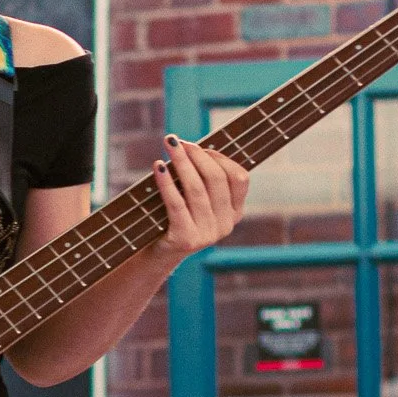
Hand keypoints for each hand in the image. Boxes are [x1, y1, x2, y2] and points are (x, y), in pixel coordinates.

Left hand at [150, 135, 248, 262]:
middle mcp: (226, 225)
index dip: (220, 157)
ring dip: (181, 162)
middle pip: (216, 179)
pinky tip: (158, 166)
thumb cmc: (175, 218)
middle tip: (177, 141)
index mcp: (234, 213)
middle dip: (197, 155)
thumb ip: (202, 179)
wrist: (158, 255)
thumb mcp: (196, 201)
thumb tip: (192, 145)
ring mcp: (208, 234)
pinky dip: (166, 182)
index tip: (199, 147)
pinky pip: (176, 203)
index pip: (239, 178)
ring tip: (168, 145)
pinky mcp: (187, 239)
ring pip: (196, 189)